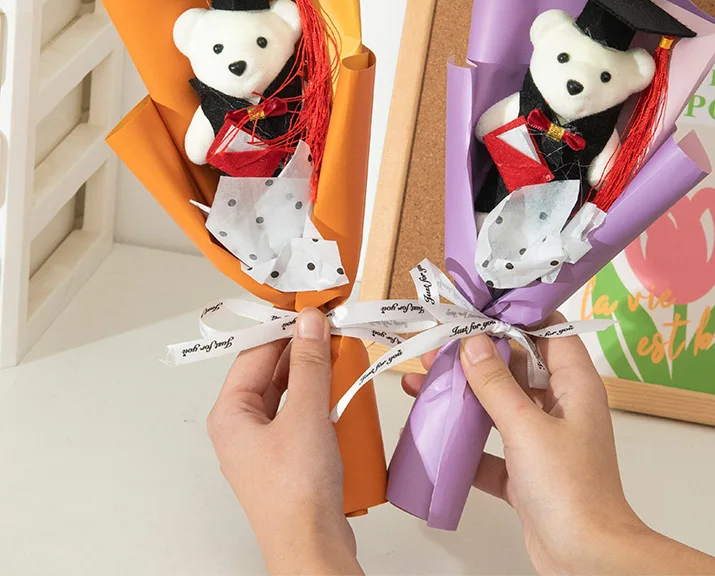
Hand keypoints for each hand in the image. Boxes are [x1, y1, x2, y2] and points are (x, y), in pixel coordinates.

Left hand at [208, 307, 362, 574]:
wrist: (313, 548)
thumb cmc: (297, 492)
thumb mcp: (305, 414)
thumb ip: (308, 363)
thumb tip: (309, 321)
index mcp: (231, 414)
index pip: (255, 352)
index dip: (283, 326)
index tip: (310, 306)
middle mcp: (243, 426)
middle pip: (272, 371)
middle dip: (303, 349)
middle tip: (333, 326)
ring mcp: (266, 443)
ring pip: (290, 392)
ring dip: (316, 373)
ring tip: (342, 353)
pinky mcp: (290, 457)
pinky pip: (303, 414)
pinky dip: (323, 399)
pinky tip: (343, 391)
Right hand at [402, 314, 714, 575]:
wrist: (586, 560)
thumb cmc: (569, 489)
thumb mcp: (526, 428)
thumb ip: (496, 384)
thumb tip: (474, 340)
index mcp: (574, 385)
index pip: (548, 331)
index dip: (516, 314)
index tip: (478, 304)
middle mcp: (560, 406)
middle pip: (515, 366)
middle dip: (476, 355)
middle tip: (437, 344)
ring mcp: (542, 439)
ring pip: (498, 404)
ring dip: (464, 395)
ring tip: (423, 381)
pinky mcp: (525, 470)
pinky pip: (490, 444)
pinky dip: (464, 440)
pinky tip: (432, 433)